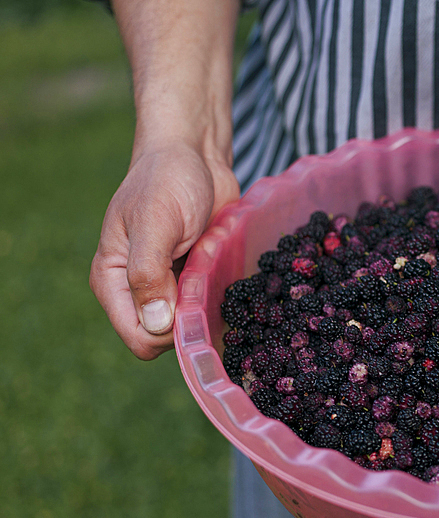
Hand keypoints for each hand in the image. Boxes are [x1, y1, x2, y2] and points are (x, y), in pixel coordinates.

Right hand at [90, 143, 238, 359]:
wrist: (195, 155)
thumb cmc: (167, 180)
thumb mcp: (156, 223)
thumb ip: (149, 274)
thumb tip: (155, 324)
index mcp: (112, 281)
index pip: (139, 337)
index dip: (169, 331)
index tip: (191, 295)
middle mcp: (136, 290)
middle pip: (170, 335)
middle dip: (195, 305)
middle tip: (201, 262)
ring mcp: (167, 286)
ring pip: (195, 319)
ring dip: (210, 289)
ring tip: (208, 249)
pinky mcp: (193, 277)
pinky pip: (213, 299)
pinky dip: (221, 278)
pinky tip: (217, 247)